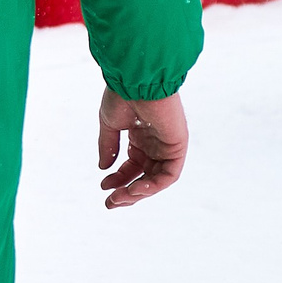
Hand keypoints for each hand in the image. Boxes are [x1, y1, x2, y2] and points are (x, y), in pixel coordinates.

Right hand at [97, 89, 187, 208]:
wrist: (136, 80)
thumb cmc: (123, 95)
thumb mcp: (110, 124)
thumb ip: (109, 146)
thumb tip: (103, 168)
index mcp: (141, 136)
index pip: (132, 166)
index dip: (118, 179)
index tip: (103, 186)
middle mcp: (155, 142)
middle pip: (145, 175)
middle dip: (127, 192)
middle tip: (110, 203)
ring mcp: (167, 144)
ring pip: (157, 179)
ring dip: (139, 193)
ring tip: (120, 198)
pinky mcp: (178, 145)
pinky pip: (170, 174)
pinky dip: (154, 186)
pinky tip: (136, 188)